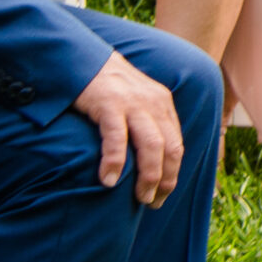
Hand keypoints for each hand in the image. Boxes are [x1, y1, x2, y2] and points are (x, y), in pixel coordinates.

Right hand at [71, 52, 184, 205]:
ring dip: (148, 176)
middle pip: (170, 148)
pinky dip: (115, 161)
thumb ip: (145, 124)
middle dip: (166, 180)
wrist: (84, 59)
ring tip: (141, 198)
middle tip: (153, 203)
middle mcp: (154, 104)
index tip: (163, 195)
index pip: (177, 145)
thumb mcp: (136, 102)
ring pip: (151, 145)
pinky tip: (108, 181)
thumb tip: (150, 160)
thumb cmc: (108, 87)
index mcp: (163, 106)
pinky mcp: (109, 104)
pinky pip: (117, 137)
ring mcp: (133, 104)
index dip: (173, 173)